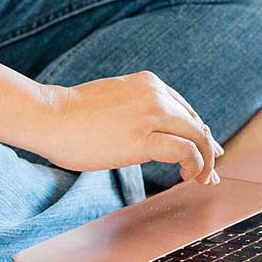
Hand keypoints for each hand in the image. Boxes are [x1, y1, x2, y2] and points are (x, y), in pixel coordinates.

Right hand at [36, 71, 223, 184]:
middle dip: (208, 149)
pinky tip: (187, 176)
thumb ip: (136, 110)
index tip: (204, 151)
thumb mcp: (114, 100)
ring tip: (200, 179)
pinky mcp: (143, 139)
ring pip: (197, 137)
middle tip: (211, 171)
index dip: (198, 133)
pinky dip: (194, 165)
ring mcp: (150, 114)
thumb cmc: (73, 114)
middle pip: (196, 123)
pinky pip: (185, 151)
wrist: (50, 117)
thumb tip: (148, 133)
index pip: (185, 110)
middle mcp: (155, 94)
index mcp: (148, 83)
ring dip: (204, 161)